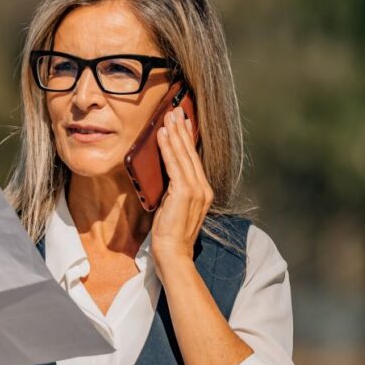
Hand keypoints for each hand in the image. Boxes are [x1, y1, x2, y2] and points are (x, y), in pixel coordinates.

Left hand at [152, 107, 211, 265]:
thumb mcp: (171, 206)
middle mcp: (203, 188)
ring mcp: (196, 190)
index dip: (187, 139)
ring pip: (184, 155)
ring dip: (175, 133)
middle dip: (182, 129)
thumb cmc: (169, 234)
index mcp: (202, 191)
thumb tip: (162, 174)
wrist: (173, 254)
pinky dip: (168, 148)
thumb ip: (171, 190)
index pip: (194, 159)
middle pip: (191, 152)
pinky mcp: (185, 193)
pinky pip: (175, 165)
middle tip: (175, 110)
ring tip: (168, 116)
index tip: (183, 121)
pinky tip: (162, 135)